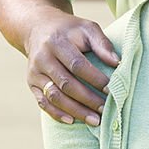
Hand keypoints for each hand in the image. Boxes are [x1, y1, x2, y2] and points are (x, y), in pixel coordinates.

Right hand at [24, 8, 119, 124]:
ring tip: (94, 121)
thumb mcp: (86, 28)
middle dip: (87, 99)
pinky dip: (57, 113)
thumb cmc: (69, 30)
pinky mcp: (31, 82)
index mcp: (57, 41)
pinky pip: (43, 102)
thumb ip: (102, 44)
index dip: (95, 79)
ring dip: (75, 110)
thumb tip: (117, 63)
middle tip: (105, 110)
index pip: (77, 64)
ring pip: (54, 96)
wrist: (37, 27)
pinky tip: (72, 120)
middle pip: (66, 83)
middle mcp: (42, 57)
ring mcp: (35, 71)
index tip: (111, 90)